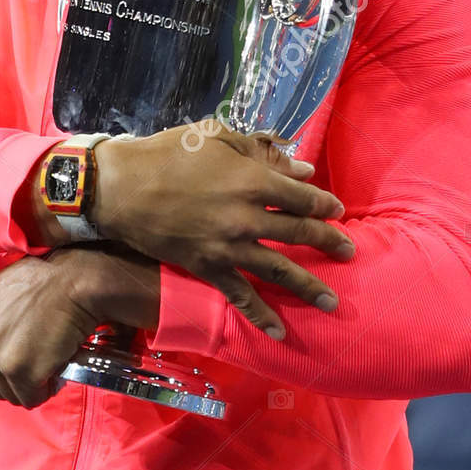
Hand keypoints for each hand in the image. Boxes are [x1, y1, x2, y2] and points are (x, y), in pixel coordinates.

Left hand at [0, 247, 158, 409]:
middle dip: (15, 375)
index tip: (21, 351)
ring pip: (9, 393)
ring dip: (30, 384)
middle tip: (38, 359)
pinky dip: (45, 391)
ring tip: (47, 363)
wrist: (72, 283)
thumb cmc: (42, 281)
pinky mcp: (18, 372)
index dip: (1, 359)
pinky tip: (55, 370)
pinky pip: (30, 399)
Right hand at [89, 123, 355, 337]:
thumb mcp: (217, 137)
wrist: (121, 188)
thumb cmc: (169, 154)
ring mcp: (229, 247)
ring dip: (310, 287)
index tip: (337, 211)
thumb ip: (262, 152)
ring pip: (280, 270)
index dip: (324, 205)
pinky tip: (280, 332)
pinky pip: (240, 296)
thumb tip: (303, 170)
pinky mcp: (208, 269)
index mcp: (252, 180)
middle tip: (349, 253)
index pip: (303, 197)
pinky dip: (260, 316)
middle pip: (299, 233)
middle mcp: (247, 217)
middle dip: (328, 243)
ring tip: (332, 302)